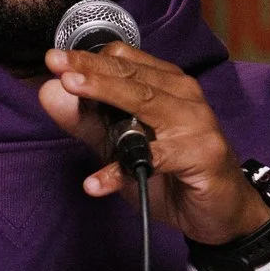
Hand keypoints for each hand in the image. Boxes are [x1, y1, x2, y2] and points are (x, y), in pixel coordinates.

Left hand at [37, 44, 269, 245]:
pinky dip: (121, 170)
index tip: (54, 58)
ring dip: (105, 93)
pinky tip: (95, 182)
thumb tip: (49, 93)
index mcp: (166, 85)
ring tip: (69, 87)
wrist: (220, 213)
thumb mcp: (123, 148)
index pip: (124, 61)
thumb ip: (89, 122)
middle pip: (131, 75)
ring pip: (144, 102)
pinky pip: (154, 158)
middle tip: (55, 62)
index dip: (88, 57)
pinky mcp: (202, 153)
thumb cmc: (173, 175)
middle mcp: (183, 95)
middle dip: (89, 67)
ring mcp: (195, 122)